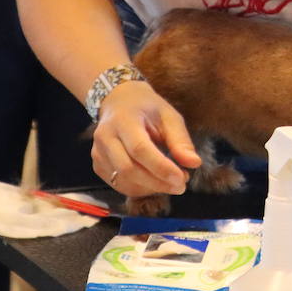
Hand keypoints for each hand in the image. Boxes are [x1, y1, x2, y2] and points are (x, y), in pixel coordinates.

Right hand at [91, 80, 201, 196]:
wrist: (118, 101)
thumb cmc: (147, 108)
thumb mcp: (168, 116)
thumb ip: (180, 140)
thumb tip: (194, 164)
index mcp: (123, 121)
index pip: (139, 149)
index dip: (161, 167)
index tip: (182, 179)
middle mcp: (105, 137)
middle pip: (128, 169)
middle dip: (157, 183)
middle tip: (180, 186)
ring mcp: (97, 152)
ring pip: (123, 181)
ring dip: (150, 188)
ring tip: (170, 183)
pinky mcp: (97, 165)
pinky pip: (119, 184)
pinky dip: (140, 189)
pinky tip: (154, 182)